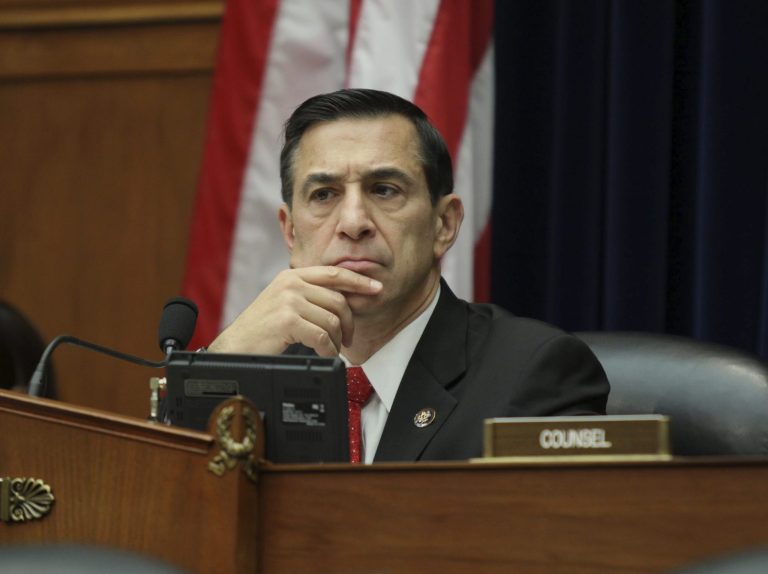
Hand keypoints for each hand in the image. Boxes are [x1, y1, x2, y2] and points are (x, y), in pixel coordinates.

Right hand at [208, 266, 382, 355]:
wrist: (234, 347)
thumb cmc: (261, 330)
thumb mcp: (284, 303)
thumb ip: (309, 296)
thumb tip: (343, 301)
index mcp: (292, 276)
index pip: (334, 273)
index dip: (359, 280)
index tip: (377, 288)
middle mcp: (291, 284)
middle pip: (338, 300)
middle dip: (349, 323)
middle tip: (347, 340)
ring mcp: (289, 300)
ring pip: (332, 321)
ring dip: (336, 341)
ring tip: (329, 349)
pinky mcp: (288, 320)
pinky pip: (323, 336)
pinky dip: (328, 349)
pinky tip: (323, 353)